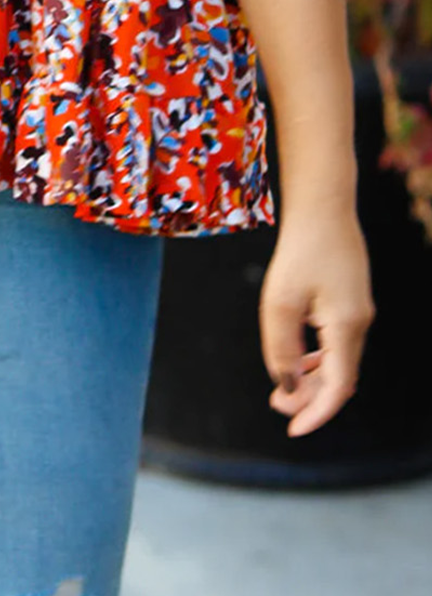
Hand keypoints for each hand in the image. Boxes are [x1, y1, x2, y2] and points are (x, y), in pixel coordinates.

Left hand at [258, 207, 374, 435]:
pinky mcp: (351, 302)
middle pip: (339, 378)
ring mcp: (358, 312)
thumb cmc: (300, 250)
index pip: (337, 387)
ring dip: (313, 379)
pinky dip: (319, 359)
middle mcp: (359, 324)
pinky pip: (338, 344)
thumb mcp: (280, 301)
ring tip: (282, 389)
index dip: (316, 413)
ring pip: (339, 362)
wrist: (323, 207)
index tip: (293, 430)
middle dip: (310, 398)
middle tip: (277, 407)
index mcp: (347, 327)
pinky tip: (298, 361)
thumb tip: (285, 387)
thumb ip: (281, 348)